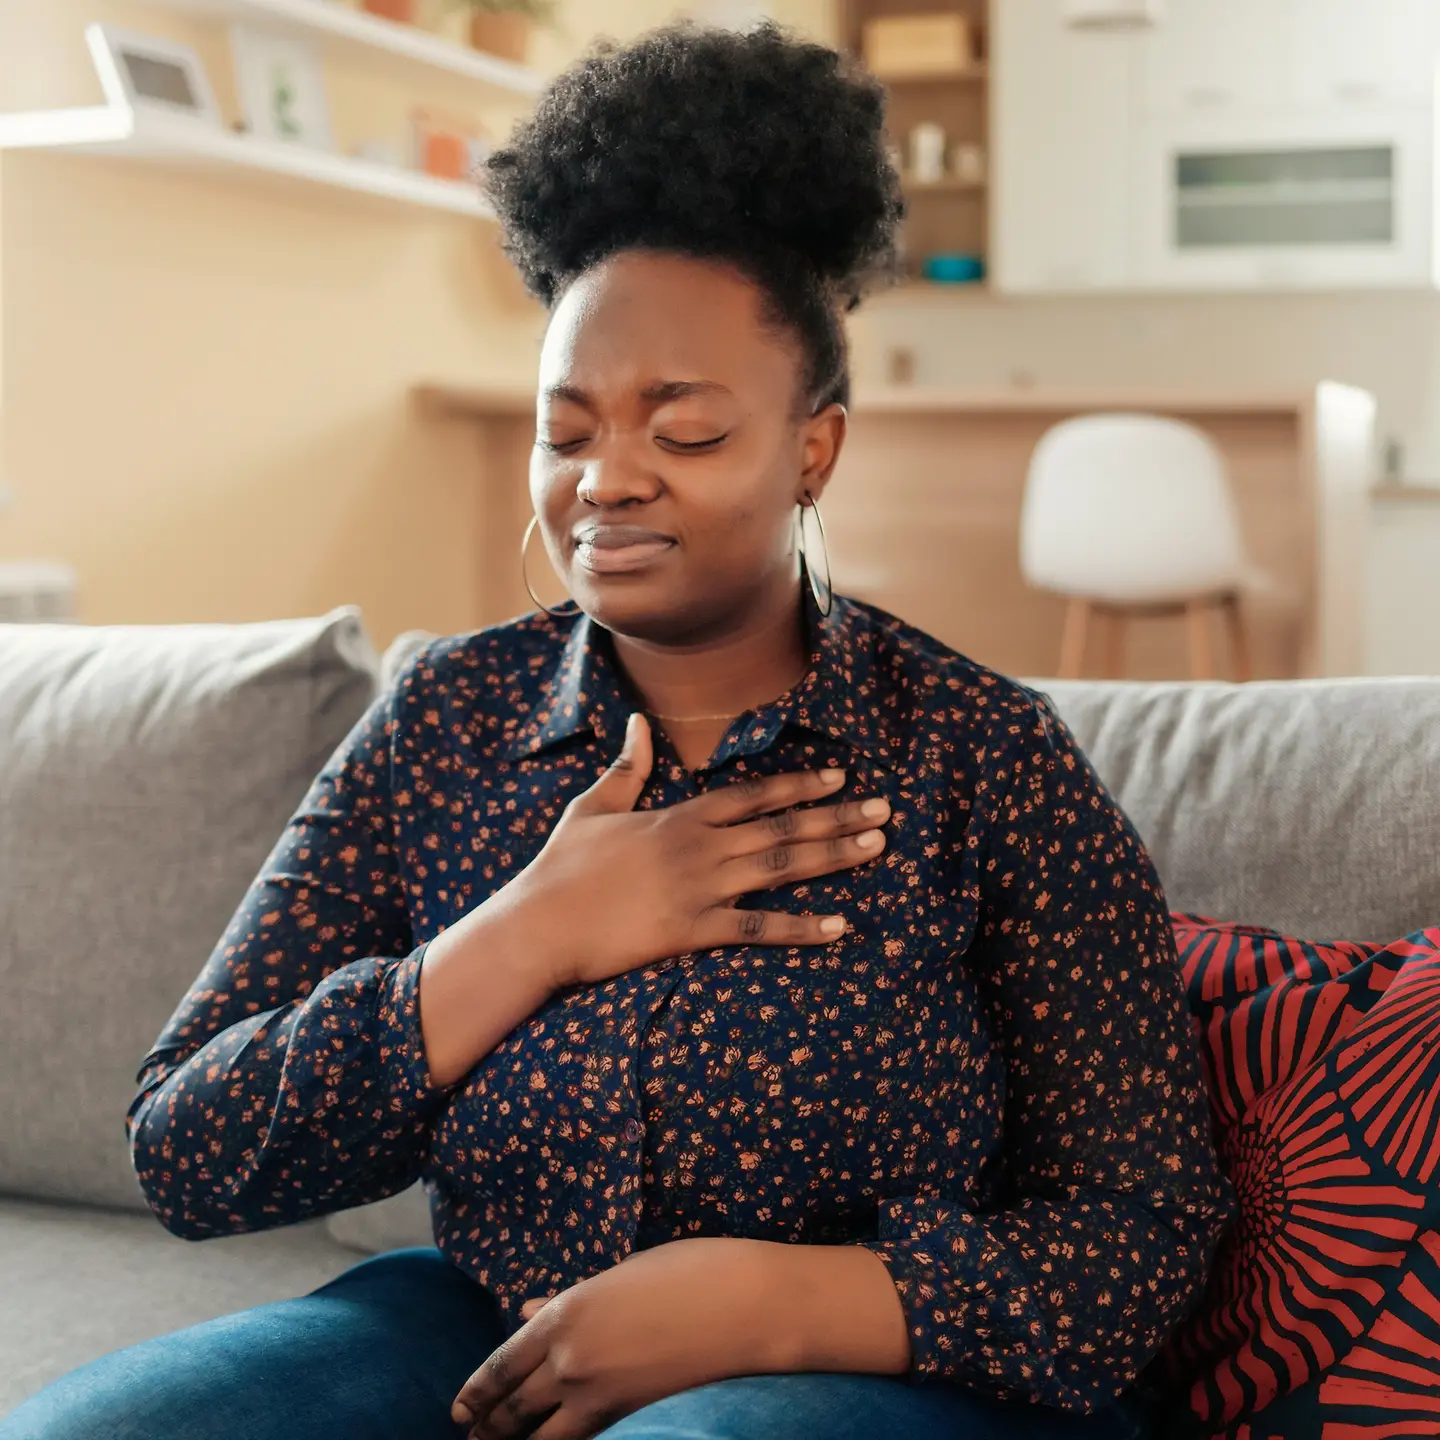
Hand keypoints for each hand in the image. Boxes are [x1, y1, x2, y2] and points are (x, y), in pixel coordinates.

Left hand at [452, 1237, 780, 1439]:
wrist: (745, 1304)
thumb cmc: (688, 1272)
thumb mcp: (620, 1276)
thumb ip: (567, 1302)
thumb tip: (527, 1311)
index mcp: (565, 1312)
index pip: (503, 1362)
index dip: (477, 1390)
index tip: (460, 1407)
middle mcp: (568, 1357)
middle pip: (512, 1405)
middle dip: (488, 1424)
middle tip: (472, 1435)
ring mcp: (596, 1393)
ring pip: (537, 1435)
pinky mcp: (627, 1417)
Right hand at [505, 713, 888, 989]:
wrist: (538, 924)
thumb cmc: (561, 867)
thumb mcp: (593, 807)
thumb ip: (626, 768)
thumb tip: (636, 721)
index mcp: (680, 817)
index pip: (752, 794)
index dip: (799, 785)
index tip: (839, 777)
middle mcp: (700, 848)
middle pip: (782, 827)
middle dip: (837, 817)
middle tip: (885, 810)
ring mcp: (700, 889)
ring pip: (781, 868)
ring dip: (834, 856)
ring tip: (876, 847)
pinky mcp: (694, 931)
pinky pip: (757, 928)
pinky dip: (800, 927)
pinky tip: (838, 926)